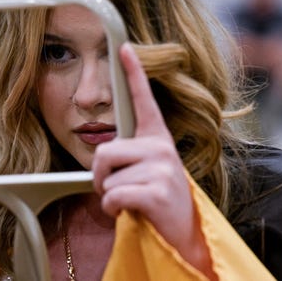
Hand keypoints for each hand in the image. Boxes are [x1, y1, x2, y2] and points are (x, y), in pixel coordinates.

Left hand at [91, 43, 214, 278]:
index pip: (144, 99)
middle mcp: (161, 146)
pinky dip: (112, 209)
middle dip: (98, 175)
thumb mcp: (145, 170)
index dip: (133, 72)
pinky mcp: (156, 190)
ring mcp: (161, 167)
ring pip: (106, 178)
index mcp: (157, 137)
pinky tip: (128, 212)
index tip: (124, 47)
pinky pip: (113, 194)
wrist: (182, 234)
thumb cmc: (155, 199)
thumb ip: (127, 155)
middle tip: (114, 188)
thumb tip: (99, 154)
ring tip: (130, 202)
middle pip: (104, 151)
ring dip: (108, 196)